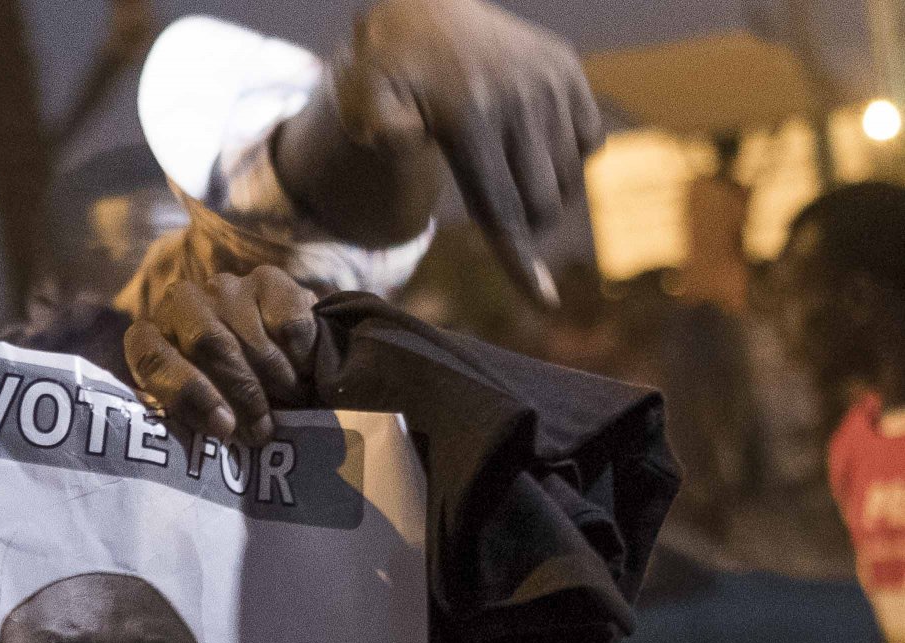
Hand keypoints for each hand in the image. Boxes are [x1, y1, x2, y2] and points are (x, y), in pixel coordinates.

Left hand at [124, 267, 318, 449]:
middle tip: (263, 428)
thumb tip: (218, 430)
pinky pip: (286, 322)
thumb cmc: (232, 402)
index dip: (188, 391)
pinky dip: (299, 354)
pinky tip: (305, 368)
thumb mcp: (206, 417)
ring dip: (274, 379)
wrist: (286, 370)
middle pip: (207, 342)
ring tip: (291, 403)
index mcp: (151, 339)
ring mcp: (223, 288)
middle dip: (240, 392)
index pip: (150, 355)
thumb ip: (195, 418)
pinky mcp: (267, 280)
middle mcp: (180, 304)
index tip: (224, 426)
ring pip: (248, 336)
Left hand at [336, 0, 602, 305]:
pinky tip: (527, 142)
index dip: (520, 264)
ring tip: (502, 170)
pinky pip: (589, 139)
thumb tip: (398, 140)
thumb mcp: (363, 99)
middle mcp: (519, 98)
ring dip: (544, 191)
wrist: (419, 11)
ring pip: (570, 177)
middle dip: (524, 223)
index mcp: (470, 117)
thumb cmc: (382, 72)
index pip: (503, 209)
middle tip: (493, 206)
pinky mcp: (567, 70)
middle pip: (543, 202)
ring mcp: (549, 82)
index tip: (545, 304)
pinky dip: (566, 156)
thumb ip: (379, 128)